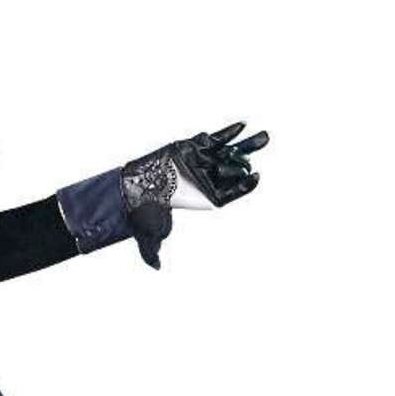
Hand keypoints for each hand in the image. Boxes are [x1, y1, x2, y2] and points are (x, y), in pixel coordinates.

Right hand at [122, 122, 269, 266]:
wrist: (129, 190)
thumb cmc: (142, 214)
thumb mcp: (149, 235)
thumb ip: (153, 250)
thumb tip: (155, 268)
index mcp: (203, 200)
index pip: (229, 193)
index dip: (243, 186)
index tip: (255, 178)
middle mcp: (205, 181)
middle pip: (234, 170)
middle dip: (249, 161)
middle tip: (264, 146)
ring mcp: (200, 163)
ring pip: (228, 153)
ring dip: (247, 145)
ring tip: (265, 137)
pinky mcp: (190, 148)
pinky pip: (213, 139)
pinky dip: (227, 133)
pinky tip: (242, 126)